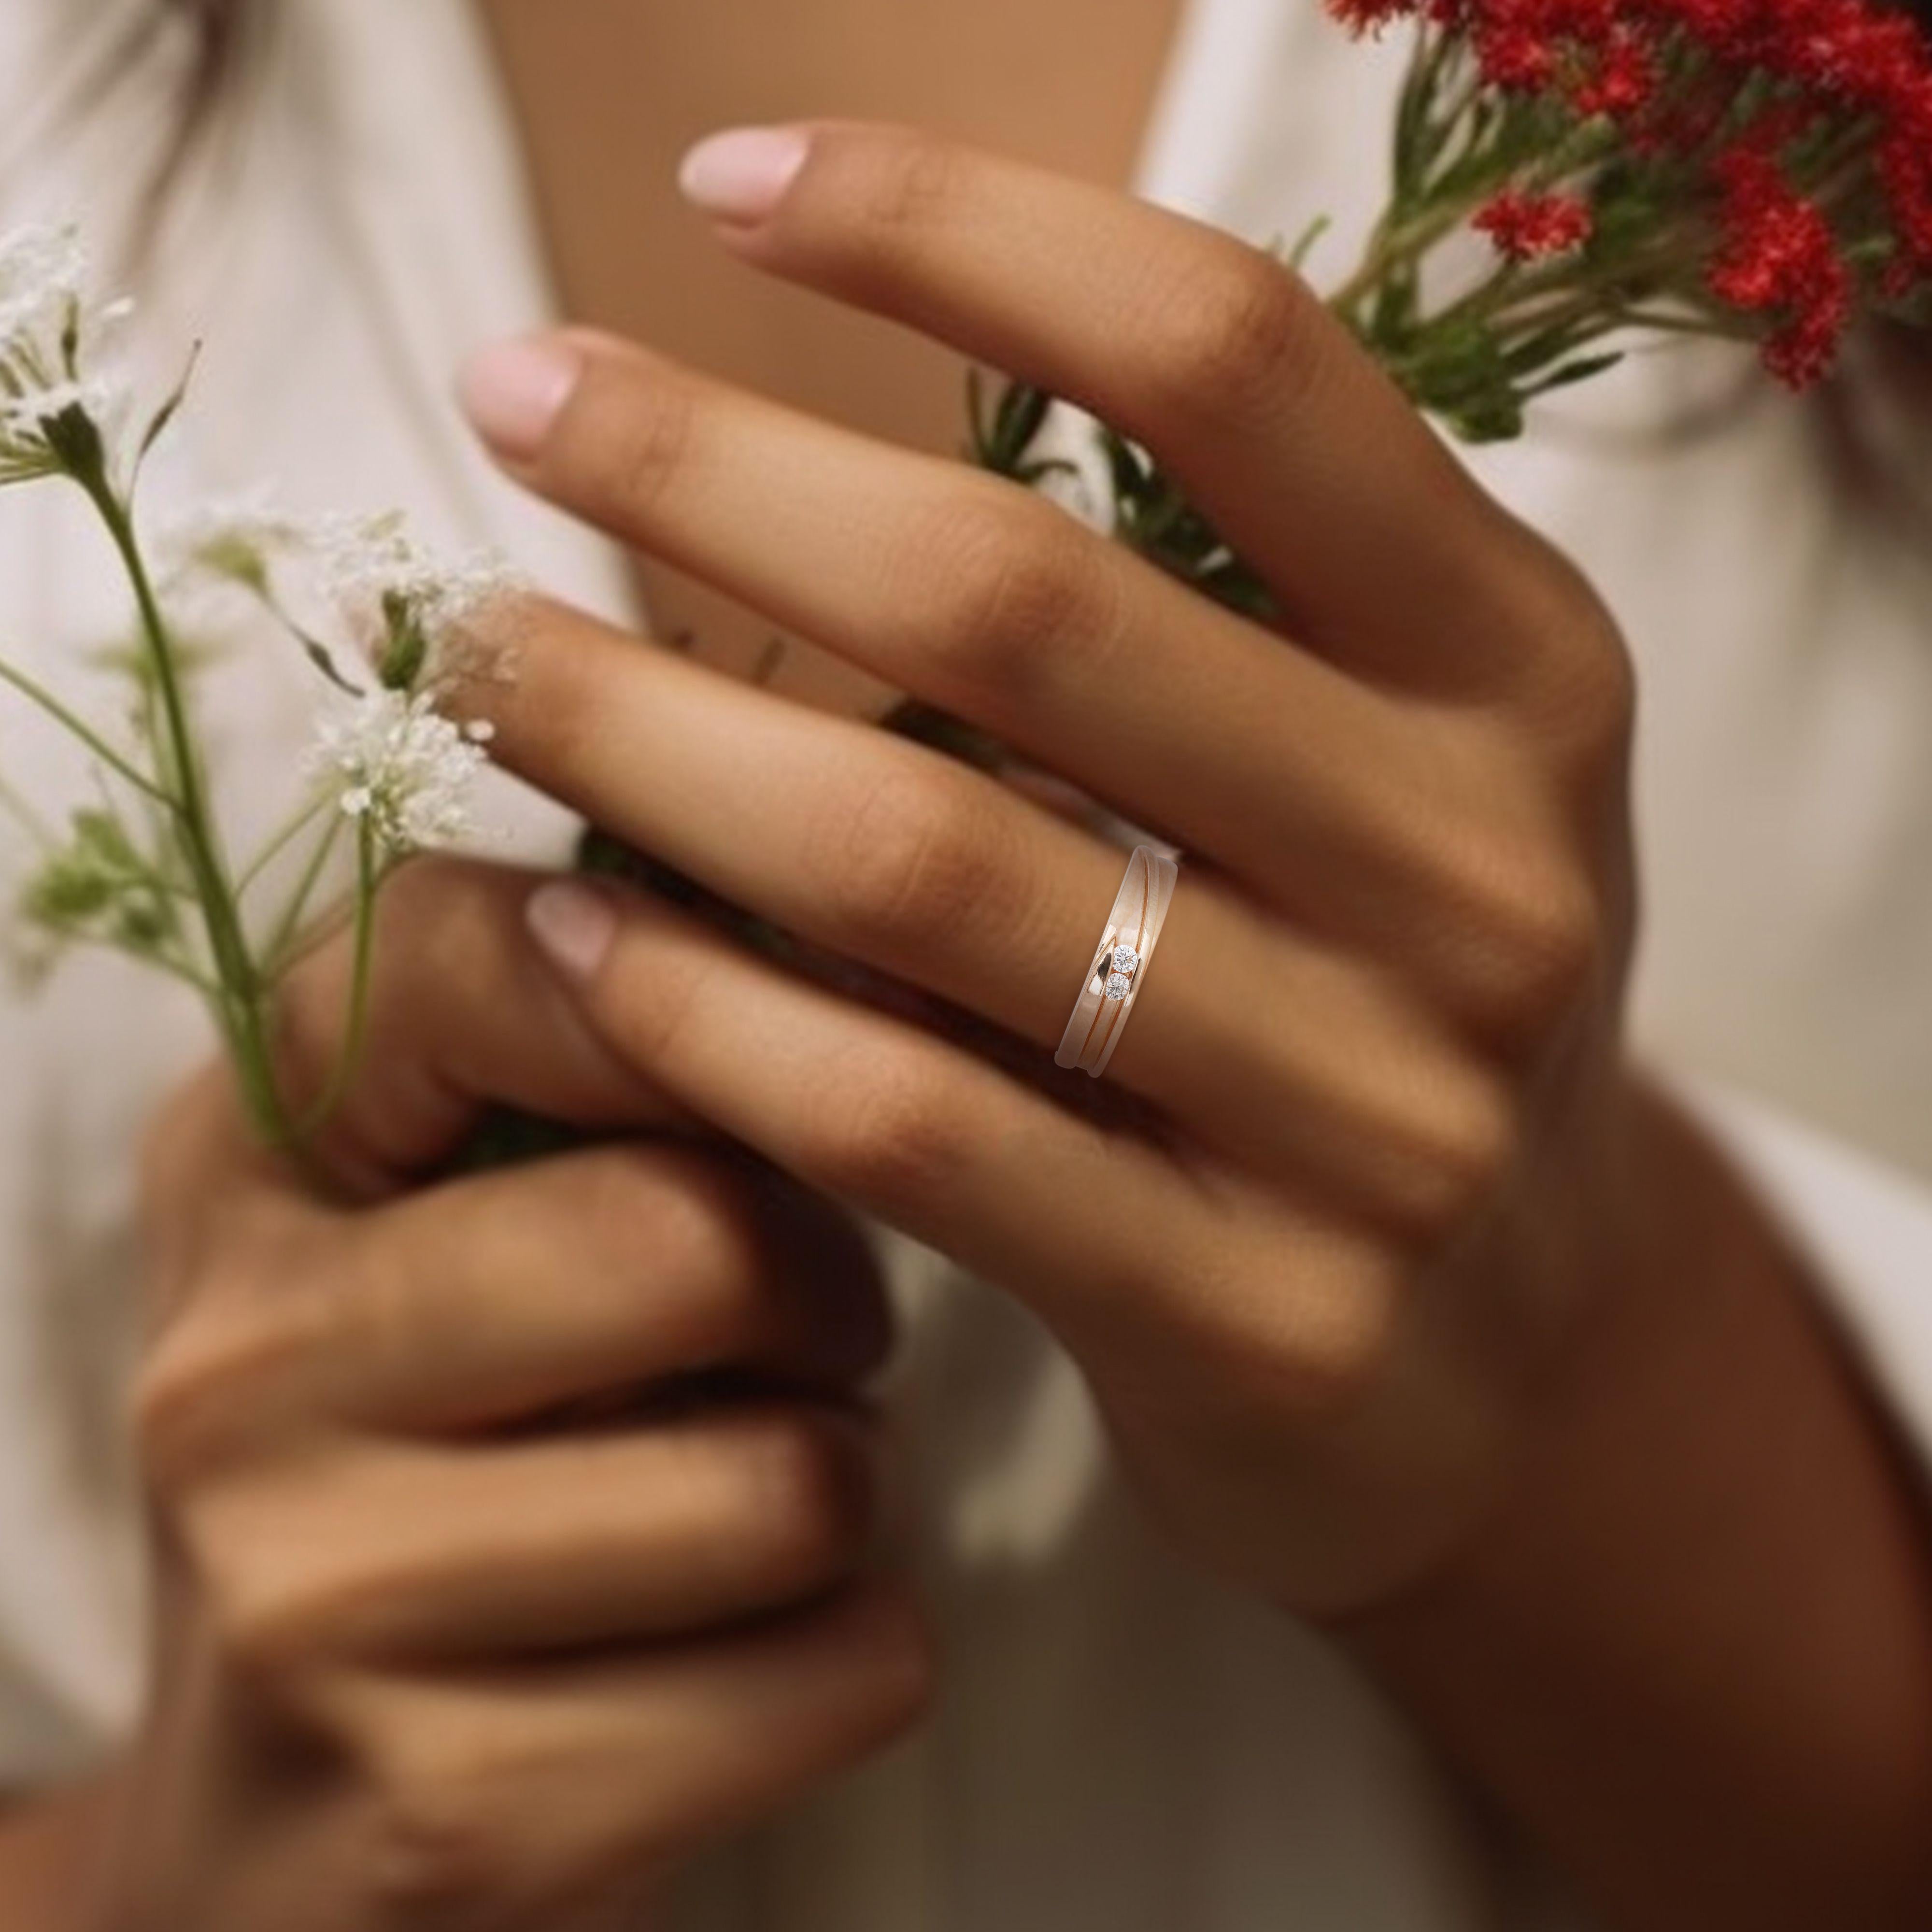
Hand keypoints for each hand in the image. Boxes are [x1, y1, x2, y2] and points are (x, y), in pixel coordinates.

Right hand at [103, 861, 930, 1931]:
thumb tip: (836, 936)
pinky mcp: (449, 1814)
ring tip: (748, 1502)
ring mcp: (314, 1603)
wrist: (284, 1837)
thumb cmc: (437, 1468)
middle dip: (828, 1296)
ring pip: (794, 1478)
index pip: (483, 956)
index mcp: (246, 1169)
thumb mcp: (442, 1233)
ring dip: (840, 1491)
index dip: (696, 991)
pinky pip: (836, 1669)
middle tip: (804, 1340)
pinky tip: (737, 1663)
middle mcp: (235, 1368)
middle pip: (698, 1237)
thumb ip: (588, 1072)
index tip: (779, 1048)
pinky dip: (850, 1657)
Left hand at [456, 122, 1638, 1617]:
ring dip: (652, 742)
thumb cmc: (1373, 1003)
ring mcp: (1387, 1118)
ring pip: (929, 875)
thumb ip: (1171, 623)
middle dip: (720, 471)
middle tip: (510, 401)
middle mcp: (1483, 872)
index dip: (963, 228)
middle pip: (1027, 606)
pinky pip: (916, 1127)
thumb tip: (793, 447)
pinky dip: (709, 1016)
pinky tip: (573, 932)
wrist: (1512, 1357)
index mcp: (1519, 669)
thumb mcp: (1358, 773)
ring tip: (476, 664)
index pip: (1235, 359)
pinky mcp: (1266, 1322)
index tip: (725, 186)